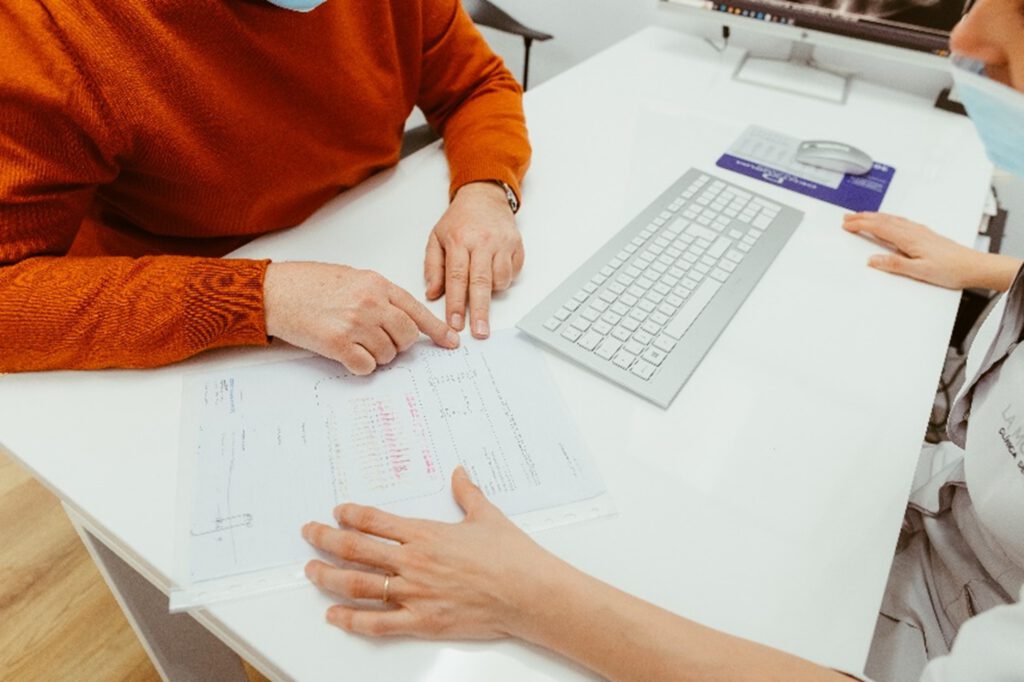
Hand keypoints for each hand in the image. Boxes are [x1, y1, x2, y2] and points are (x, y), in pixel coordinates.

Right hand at [264, 262, 458, 374]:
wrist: (274, 292)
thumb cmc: (309, 284)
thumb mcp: (352, 278)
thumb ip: (379, 295)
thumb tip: (400, 320)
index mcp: (377, 284)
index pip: (417, 311)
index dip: (437, 330)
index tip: (451, 343)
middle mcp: (371, 303)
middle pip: (406, 337)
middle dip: (398, 345)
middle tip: (380, 340)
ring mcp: (356, 324)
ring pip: (387, 354)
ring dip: (376, 355)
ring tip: (354, 342)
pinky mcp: (338, 344)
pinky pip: (366, 366)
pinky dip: (360, 366)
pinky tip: (346, 354)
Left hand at [302, 467, 563, 639]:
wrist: (529, 593)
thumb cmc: (512, 556)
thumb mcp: (487, 516)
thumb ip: (467, 493)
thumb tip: (459, 473)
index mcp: (425, 533)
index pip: (375, 520)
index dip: (350, 514)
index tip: (337, 512)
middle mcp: (413, 561)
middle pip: (355, 549)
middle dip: (325, 540)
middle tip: (309, 534)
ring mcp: (414, 593)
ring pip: (357, 584)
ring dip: (328, 577)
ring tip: (310, 571)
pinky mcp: (422, 621)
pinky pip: (378, 623)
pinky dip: (351, 620)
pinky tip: (334, 615)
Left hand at [424, 182, 523, 338]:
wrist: (484, 196)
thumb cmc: (459, 220)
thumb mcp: (436, 238)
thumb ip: (433, 267)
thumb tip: (432, 294)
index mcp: (458, 240)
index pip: (457, 278)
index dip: (456, 304)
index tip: (455, 324)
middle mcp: (482, 242)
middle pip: (481, 283)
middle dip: (480, 311)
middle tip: (479, 332)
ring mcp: (502, 243)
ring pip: (500, 280)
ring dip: (492, 292)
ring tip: (483, 284)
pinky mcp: (517, 245)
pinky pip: (513, 272)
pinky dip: (504, 279)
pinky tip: (495, 270)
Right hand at [842, 212, 985, 288]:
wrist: (973, 266)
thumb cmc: (951, 269)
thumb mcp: (919, 271)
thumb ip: (894, 265)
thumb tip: (873, 260)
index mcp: (909, 239)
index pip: (879, 228)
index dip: (861, 225)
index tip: (846, 224)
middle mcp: (914, 231)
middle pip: (883, 220)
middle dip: (863, 217)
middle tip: (847, 217)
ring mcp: (920, 231)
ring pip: (891, 219)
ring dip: (874, 216)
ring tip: (862, 216)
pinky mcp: (925, 234)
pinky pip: (900, 221)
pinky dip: (888, 219)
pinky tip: (888, 221)